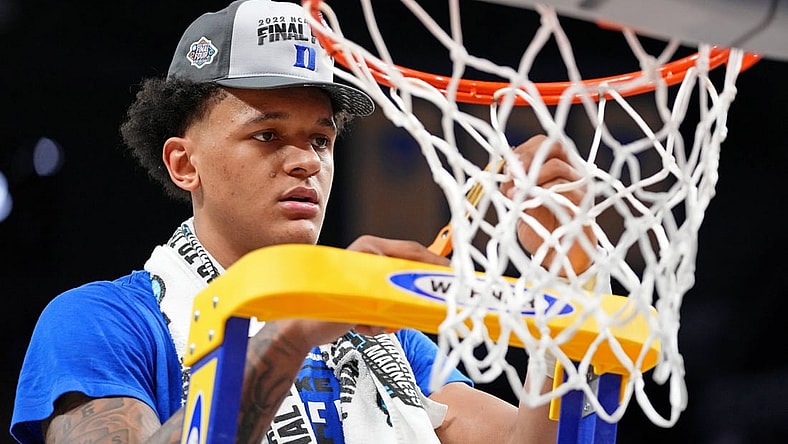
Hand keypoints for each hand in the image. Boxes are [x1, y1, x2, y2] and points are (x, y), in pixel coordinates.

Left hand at [500, 135, 594, 275]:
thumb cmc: (541, 228)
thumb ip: (515, 186)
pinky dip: (543, 194)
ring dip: (531, 179)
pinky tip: (528, 204)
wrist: (558, 258)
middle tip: (511, 175)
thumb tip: (506, 170)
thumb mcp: (521, 204)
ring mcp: (580, 186)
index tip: (507, 167)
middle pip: (555, 146)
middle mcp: (573, 171)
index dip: (524, 151)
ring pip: (558, 167)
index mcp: (558, 167)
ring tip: (514, 196)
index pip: (544, 143)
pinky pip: (564, 190)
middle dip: (528, 158)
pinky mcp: (583, 203)